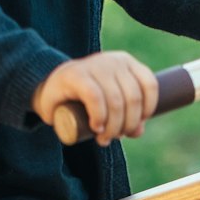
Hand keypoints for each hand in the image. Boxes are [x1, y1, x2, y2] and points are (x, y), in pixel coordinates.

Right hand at [31, 51, 157, 146]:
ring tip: (103, 138)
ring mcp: (95, 65)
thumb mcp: (109, 105)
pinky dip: (99, 116)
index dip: (147, 109)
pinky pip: (96, 98)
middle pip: (132, 98)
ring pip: (116, 101)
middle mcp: (113, 60)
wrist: (50, 90)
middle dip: (127, 124)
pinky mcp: (76, 74)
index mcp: (126, 63)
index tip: (135, 126)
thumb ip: (125, 116)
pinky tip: (96, 127)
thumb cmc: (83, 98)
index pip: (149, 85)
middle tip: (114, 137)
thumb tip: (139, 130)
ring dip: (113, 127)